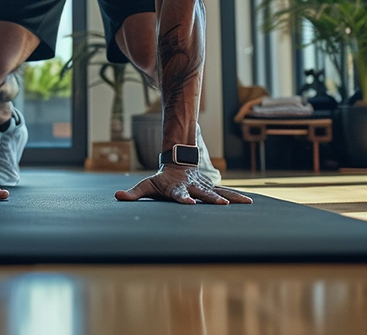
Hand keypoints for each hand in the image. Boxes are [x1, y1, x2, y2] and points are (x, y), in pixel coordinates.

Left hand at [114, 164, 253, 204]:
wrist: (179, 163)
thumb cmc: (162, 179)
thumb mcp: (147, 185)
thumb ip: (133, 193)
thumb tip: (117, 196)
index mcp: (177, 188)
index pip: (179, 194)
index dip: (183, 198)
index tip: (188, 203)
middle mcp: (193, 187)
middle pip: (203, 194)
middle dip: (212, 199)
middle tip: (222, 205)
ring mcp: (204, 187)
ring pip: (219, 192)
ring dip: (231, 198)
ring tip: (245, 203)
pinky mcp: (211, 188)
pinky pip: (226, 193)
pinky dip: (237, 197)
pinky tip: (249, 202)